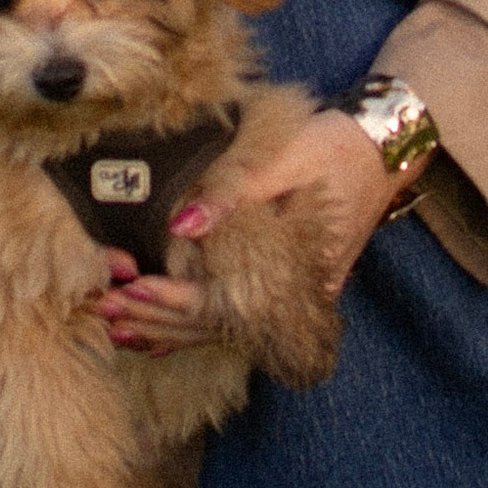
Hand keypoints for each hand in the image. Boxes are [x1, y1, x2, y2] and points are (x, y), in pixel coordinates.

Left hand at [93, 110, 404, 354]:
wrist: (383, 148)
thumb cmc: (335, 150)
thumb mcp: (285, 160)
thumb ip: (233, 195)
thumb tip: (180, 225)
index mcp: (285, 269)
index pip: (217, 303)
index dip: (168, 300)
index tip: (128, 285)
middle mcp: (288, 296)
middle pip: (211, 326)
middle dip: (154, 319)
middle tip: (104, 306)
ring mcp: (289, 297)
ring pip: (220, 329)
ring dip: (168, 328)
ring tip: (118, 324)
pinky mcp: (284, 287)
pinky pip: (232, 318)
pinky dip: (193, 326)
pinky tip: (159, 338)